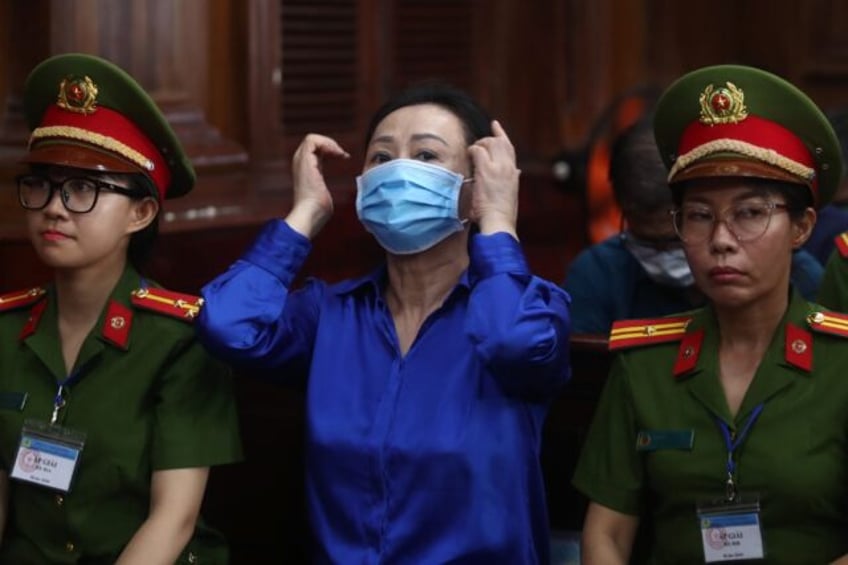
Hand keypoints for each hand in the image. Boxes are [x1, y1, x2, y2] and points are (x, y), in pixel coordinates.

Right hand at [286, 134, 349, 238]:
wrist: (311, 214)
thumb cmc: (318, 210)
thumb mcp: (323, 194)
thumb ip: (323, 188)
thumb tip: (334, 195)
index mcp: (305, 169)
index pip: (316, 150)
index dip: (330, 149)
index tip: (344, 157)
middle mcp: (300, 162)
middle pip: (313, 142)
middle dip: (330, 145)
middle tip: (343, 155)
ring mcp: (300, 160)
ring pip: (312, 138)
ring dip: (329, 143)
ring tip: (339, 154)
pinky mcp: (303, 159)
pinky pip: (311, 140)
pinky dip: (326, 143)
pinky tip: (335, 154)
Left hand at [466, 120, 519, 236]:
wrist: (499, 222)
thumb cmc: (502, 214)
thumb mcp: (511, 193)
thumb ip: (512, 180)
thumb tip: (516, 173)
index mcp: (513, 173)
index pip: (509, 147)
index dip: (501, 134)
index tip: (495, 125)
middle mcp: (508, 167)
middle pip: (499, 141)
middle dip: (486, 140)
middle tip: (476, 147)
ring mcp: (498, 167)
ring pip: (489, 143)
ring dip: (478, 145)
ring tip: (472, 153)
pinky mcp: (486, 171)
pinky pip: (478, 151)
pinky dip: (472, 151)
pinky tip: (469, 156)